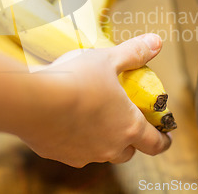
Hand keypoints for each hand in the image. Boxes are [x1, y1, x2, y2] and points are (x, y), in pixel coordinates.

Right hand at [17, 33, 171, 167]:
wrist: (33, 101)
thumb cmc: (75, 80)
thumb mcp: (109, 60)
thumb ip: (133, 53)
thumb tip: (155, 42)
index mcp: (128, 126)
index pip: (155, 143)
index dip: (162, 140)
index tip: (164, 137)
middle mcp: (109, 146)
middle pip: (128, 152)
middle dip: (130, 140)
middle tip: (124, 122)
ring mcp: (84, 154)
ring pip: (100, 153)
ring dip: (102, 140)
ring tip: (92, 118)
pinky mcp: (59, 155)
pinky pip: (73, 151)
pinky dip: (75, 140)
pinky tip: (66, 120)